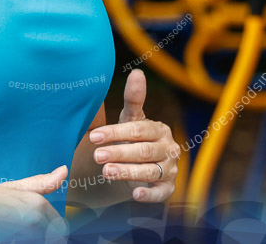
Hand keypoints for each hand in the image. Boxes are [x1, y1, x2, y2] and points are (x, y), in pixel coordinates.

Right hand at [0, 165, 68, 238]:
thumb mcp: (15, 187)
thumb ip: (43, 182)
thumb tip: (64, 170)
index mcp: (38, 205)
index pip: (59, 226)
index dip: (49, 227)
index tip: (32, 224)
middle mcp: (36, 221)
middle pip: (52, 236)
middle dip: (43, 234)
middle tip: (23, 228)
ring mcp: (27, 235)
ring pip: (41, 239)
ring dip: (33, 237)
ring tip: (16, 231)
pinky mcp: (19, 242)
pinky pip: (30, 242)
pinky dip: (25, 239)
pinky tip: (12, 236)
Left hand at [89, 69, 178, 202]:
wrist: (138, 169)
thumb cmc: (133, 140)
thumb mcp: (130, 120)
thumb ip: (134, 99)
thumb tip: (137, 72)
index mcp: (159, 130)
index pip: (138, 130)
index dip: (116, 133)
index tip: (95, 136)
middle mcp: (168, 149)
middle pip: (143, 151)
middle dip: (119, 153)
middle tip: (97, 155)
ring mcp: (170, 169)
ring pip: (149, 171)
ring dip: (128, 172)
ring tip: (106, 172)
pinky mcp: (168, 188)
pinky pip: (160, 193)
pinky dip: (149, 194)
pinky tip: (135, 194)